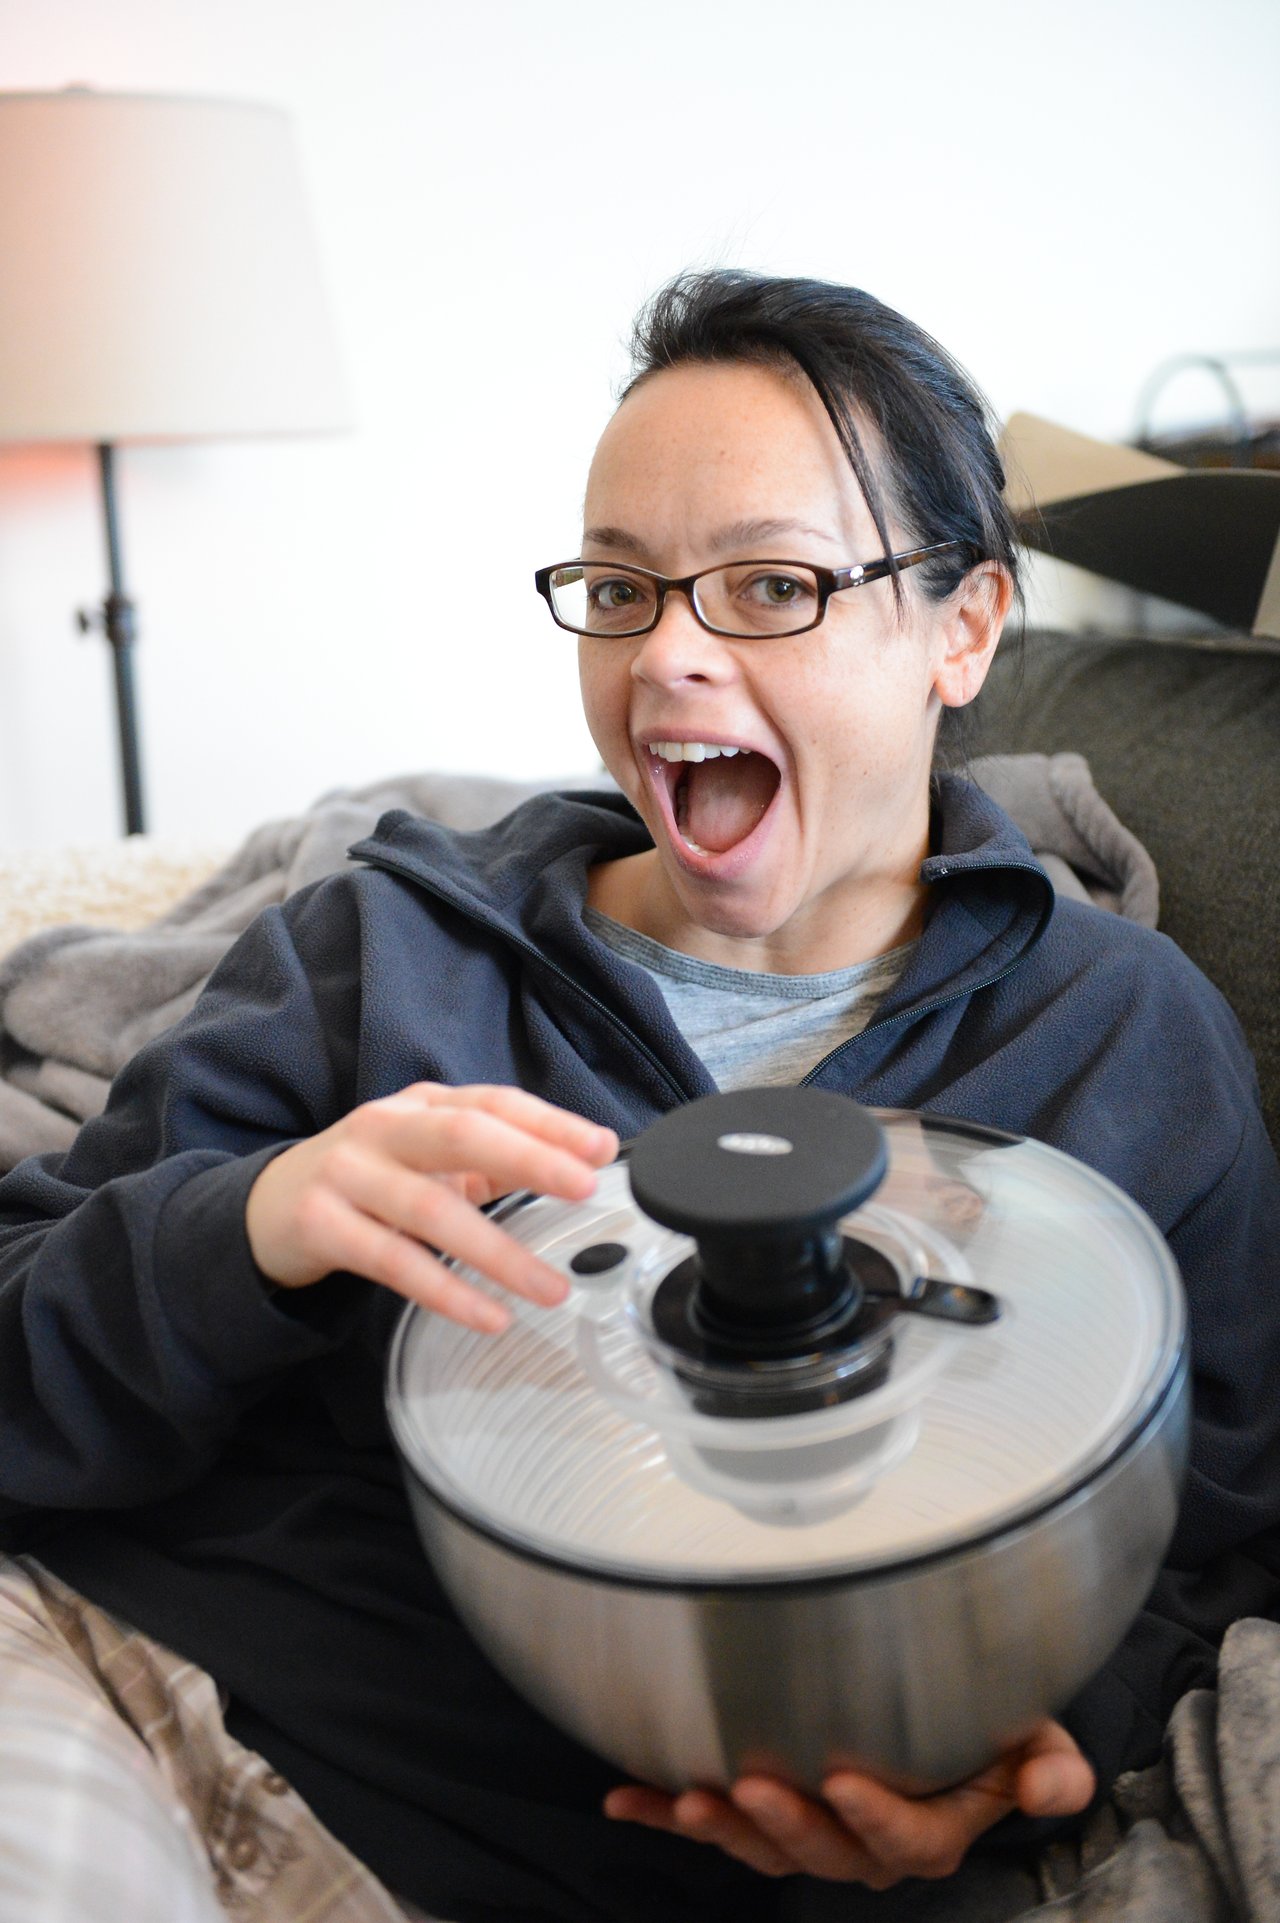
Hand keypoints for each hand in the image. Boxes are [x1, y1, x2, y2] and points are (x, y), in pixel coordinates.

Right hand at [245, 1082, 616, 1330]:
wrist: (267, 1207)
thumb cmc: (368, 1179)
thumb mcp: (426, 1157)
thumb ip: (492, 1160)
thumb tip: (577, 1166)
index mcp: (421, 1105)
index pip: (494, 1103)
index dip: (550, 1123)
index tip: (603, 1148)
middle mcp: (384, 1128)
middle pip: (463, 1135)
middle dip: (529, 1159)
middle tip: (585, 1188)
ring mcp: (347, 1173)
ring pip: (431, 1208)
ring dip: (498, 1251)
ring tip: (550, 1288)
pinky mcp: (321, 1224)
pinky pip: (392, 1261)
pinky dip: (445, 1290)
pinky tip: (489, 1315)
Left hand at [604, 1719, 1093, 1886]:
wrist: (955, 1734)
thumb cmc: (995, 1730)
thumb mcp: (1036, 1741)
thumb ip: (1048, 1767)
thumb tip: (1051, 1790)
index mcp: (930, 1830)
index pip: (904, 1838)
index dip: (872, 1817)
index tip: (842, 1779)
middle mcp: (866, 1844)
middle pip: (825, 1853)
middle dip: (786, 1825)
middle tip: (754, 1787)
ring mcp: (811, 1833)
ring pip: (766, 1849)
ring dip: (725, 1828)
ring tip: (693, 1797)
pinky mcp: (764, 1816)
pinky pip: (712, 1828)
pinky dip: (663, 1814)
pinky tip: (623, 1798)